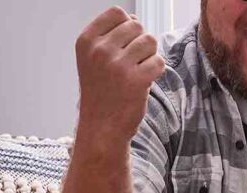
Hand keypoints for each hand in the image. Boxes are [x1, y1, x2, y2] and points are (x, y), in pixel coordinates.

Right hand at [75, 6, 164, 141]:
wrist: (102, 127)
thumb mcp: (93, 59)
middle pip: (136, 25)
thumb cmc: (101, 92)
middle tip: (133, 62)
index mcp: (86, 41)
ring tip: (138, 70)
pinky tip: (145, 81)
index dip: (128, 25)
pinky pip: (159, 61)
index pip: (116, 12)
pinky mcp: (137, 79)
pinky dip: (157, 70)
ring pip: (150, 41)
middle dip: (140, 41)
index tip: (124, 44)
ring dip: (150, 55)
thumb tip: (134, 18)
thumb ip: (110, 36)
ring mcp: (118, 64)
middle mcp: (100, 50)